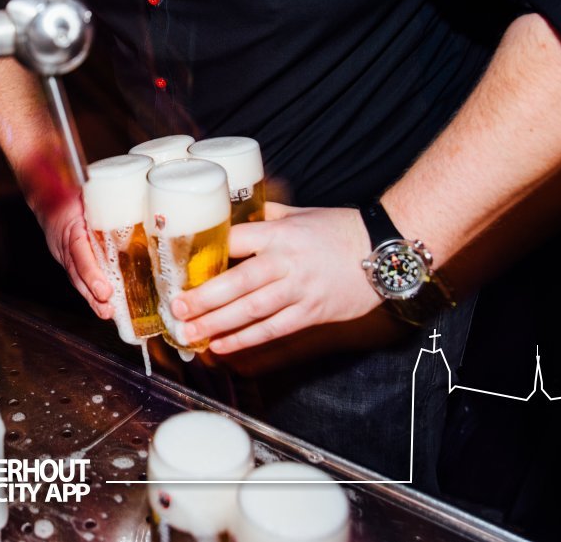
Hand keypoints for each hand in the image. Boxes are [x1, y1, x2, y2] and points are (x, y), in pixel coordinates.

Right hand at [37, 196, 113, 318]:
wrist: (45, 195)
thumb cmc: (67, 192)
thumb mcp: (83, 191)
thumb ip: (99, 197)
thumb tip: (125, 195)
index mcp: (68, 226)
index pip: (79, 252)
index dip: (91, 273)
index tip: (103, 290)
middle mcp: (64, 244)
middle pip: (77, 273)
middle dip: (92, 294)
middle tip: (107, 310)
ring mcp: (63, 253)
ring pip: (77, 278)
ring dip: (92, 298)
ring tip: (107, 313)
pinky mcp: (68, 258)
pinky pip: (78, 275)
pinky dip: (90, 290)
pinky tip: (103, 303)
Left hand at [170, 204, 381, 353]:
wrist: (384, 251)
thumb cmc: (338, 229)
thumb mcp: (299, 214)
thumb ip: (263, 217)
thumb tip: (228, 216)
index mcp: (280, 233)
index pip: (235, 242)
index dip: (206, 256)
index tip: (179, 269)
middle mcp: (287, 262)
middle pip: (238, 283)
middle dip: (203, 298)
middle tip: (176, 308)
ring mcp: (300, 290)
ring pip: (252, 310)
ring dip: (217, 324)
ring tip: (190, 333)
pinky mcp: (312, 313)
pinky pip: (273, 329)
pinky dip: (245, 339)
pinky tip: (222, 345)